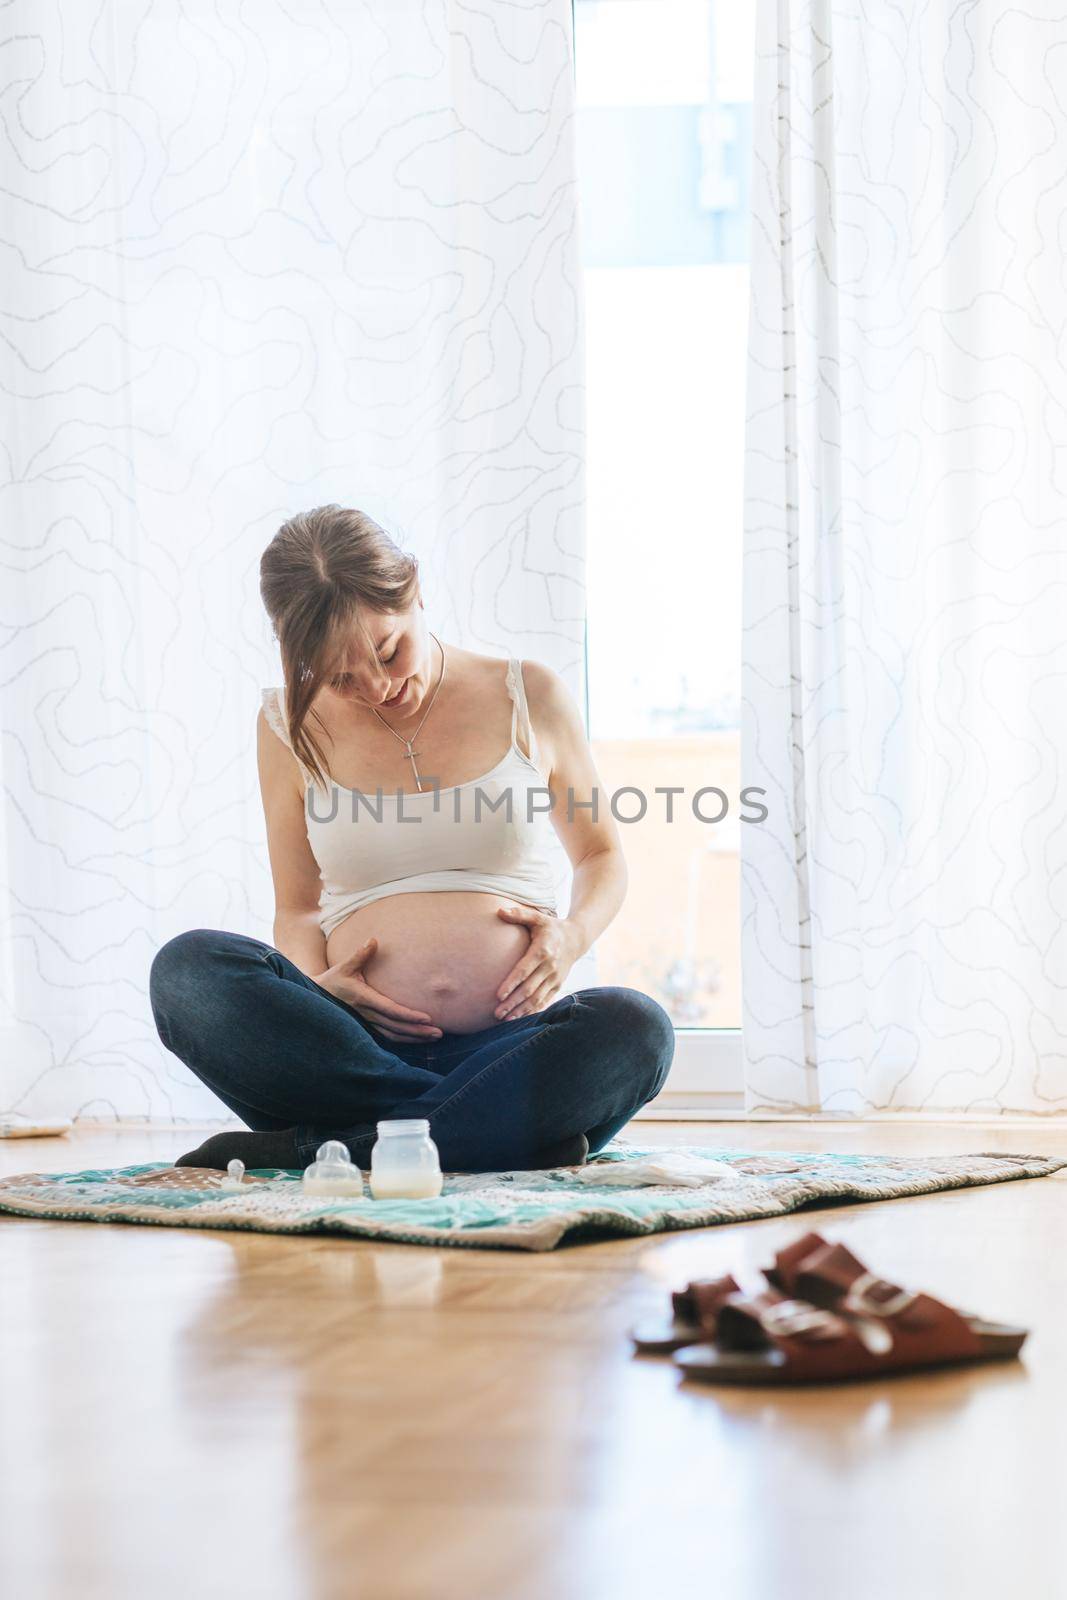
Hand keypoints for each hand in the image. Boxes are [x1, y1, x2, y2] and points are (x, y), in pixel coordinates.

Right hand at [314, 938, 442, 1041]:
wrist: (316, 998)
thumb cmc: (333, 980)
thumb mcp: (344, 966)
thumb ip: (360, 955)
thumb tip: (373, 940)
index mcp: (363, 999)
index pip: (391, 1010)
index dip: (409, 1016)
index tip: (427, 1018)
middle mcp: (366, 1015)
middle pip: (396, 1027)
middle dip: (418, 1031)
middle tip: (439, 1032)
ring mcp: (366, 1023)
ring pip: (394, 1035)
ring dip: (414, 1037)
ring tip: (434, 1037)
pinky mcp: (367, 1028)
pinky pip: (388, 1037)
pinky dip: (404, 1039)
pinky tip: (418, 1039)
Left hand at [492, 906, 583, 1020]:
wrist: (577, 938)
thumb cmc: (551, 927)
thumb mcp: (538, 917)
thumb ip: (519, 914)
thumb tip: (499, 911)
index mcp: (543, 951)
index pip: (524, 970)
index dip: (511, 983)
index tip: (498, 995)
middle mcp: (550, 967)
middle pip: (529, 989)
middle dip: (513, 1002)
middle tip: (496, 1013)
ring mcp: (556, 978)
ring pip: (537, 998)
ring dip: (521, 1010)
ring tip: (505, 1019)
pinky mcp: (558, 985)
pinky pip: (545, 1001)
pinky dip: (533, 1010)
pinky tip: (520, 1017)